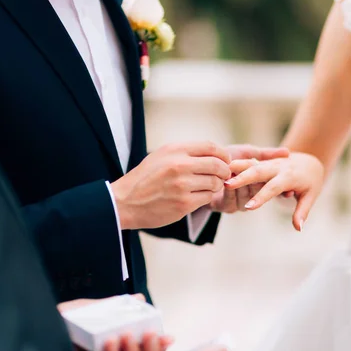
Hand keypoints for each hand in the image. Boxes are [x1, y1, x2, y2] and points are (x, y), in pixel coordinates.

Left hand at [58, 295, 172, 350]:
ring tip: (128, 334)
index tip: (168, 337)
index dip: (157, 349)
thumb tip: (140, 299)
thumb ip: (114, 306)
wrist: (32, 321)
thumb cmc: (57, 320)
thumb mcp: (90, 309)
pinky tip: (111, 341)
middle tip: (152, 333)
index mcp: (112, 350)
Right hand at [111, 142, 231, 229]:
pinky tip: (197, 196)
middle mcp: (179, 165)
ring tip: (207, 186)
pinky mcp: (184, 203)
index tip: (225, 160)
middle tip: (223, 175)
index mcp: (175, 150)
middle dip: (224, 171)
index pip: (211, 146)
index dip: (223, 154)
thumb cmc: (146, 178)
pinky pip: (207, 197)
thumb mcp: (162, 155)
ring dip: (216, 186)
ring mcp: (182, 185)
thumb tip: (216, 154)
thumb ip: (186, 152)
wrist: (125, 202)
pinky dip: (206, 197)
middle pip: (217, 165)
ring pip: (215, 183)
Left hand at [209, 145, 289, 212]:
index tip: (266, 168)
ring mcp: (241, 202)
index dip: (267, 173)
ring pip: (245, 193)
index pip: (266, 177)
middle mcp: (251, 192)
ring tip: (230, 172)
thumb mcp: (248, 152)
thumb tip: (287, 152)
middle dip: (250, 178)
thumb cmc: (226, 156)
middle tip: (246, 169)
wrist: (201, 165)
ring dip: (238, 183)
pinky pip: (232, 199)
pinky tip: (224, 180)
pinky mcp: (228, 207)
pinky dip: (228, 189)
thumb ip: (266, 153)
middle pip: (257, 186)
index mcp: (259, 180)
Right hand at [225, 152, 323, 230]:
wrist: (311, 162)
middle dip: (241, 179)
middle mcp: (278, 167)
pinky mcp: (264, 160)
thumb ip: (302, 211)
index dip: (260, 198)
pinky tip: (223, 169)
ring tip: (221, 174)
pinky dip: (236, 164)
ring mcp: (269, 162)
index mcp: (289, 176)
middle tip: (226, 186)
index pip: (272, 188)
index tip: (248, 207)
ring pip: (250, 164)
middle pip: (257, 172)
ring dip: (236, 169)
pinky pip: (248, 161)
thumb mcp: (310, 196)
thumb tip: (298, 228)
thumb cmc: (311, 182)